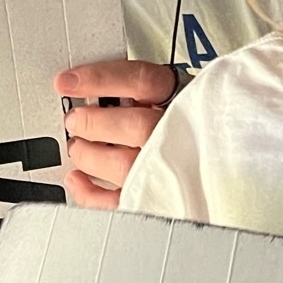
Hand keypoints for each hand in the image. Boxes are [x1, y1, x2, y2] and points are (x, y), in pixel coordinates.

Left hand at [57, 60, 176, 208]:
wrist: (214, 166)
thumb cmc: (186, 124)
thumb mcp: (173, 93)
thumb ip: (136, 89)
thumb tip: (83, 87)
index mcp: (185, 98)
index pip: (141, 81)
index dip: (99, 79)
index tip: (68, 82)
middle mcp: (180, 134)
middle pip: (135, 126)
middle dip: (94, 124)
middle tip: (74, 120)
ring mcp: (169, 169)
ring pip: (127, 166)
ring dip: (91, 157)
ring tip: (78, 148)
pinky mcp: (157, 199)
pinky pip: (122, 202)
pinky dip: (92, 194)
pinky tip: (78, 179)